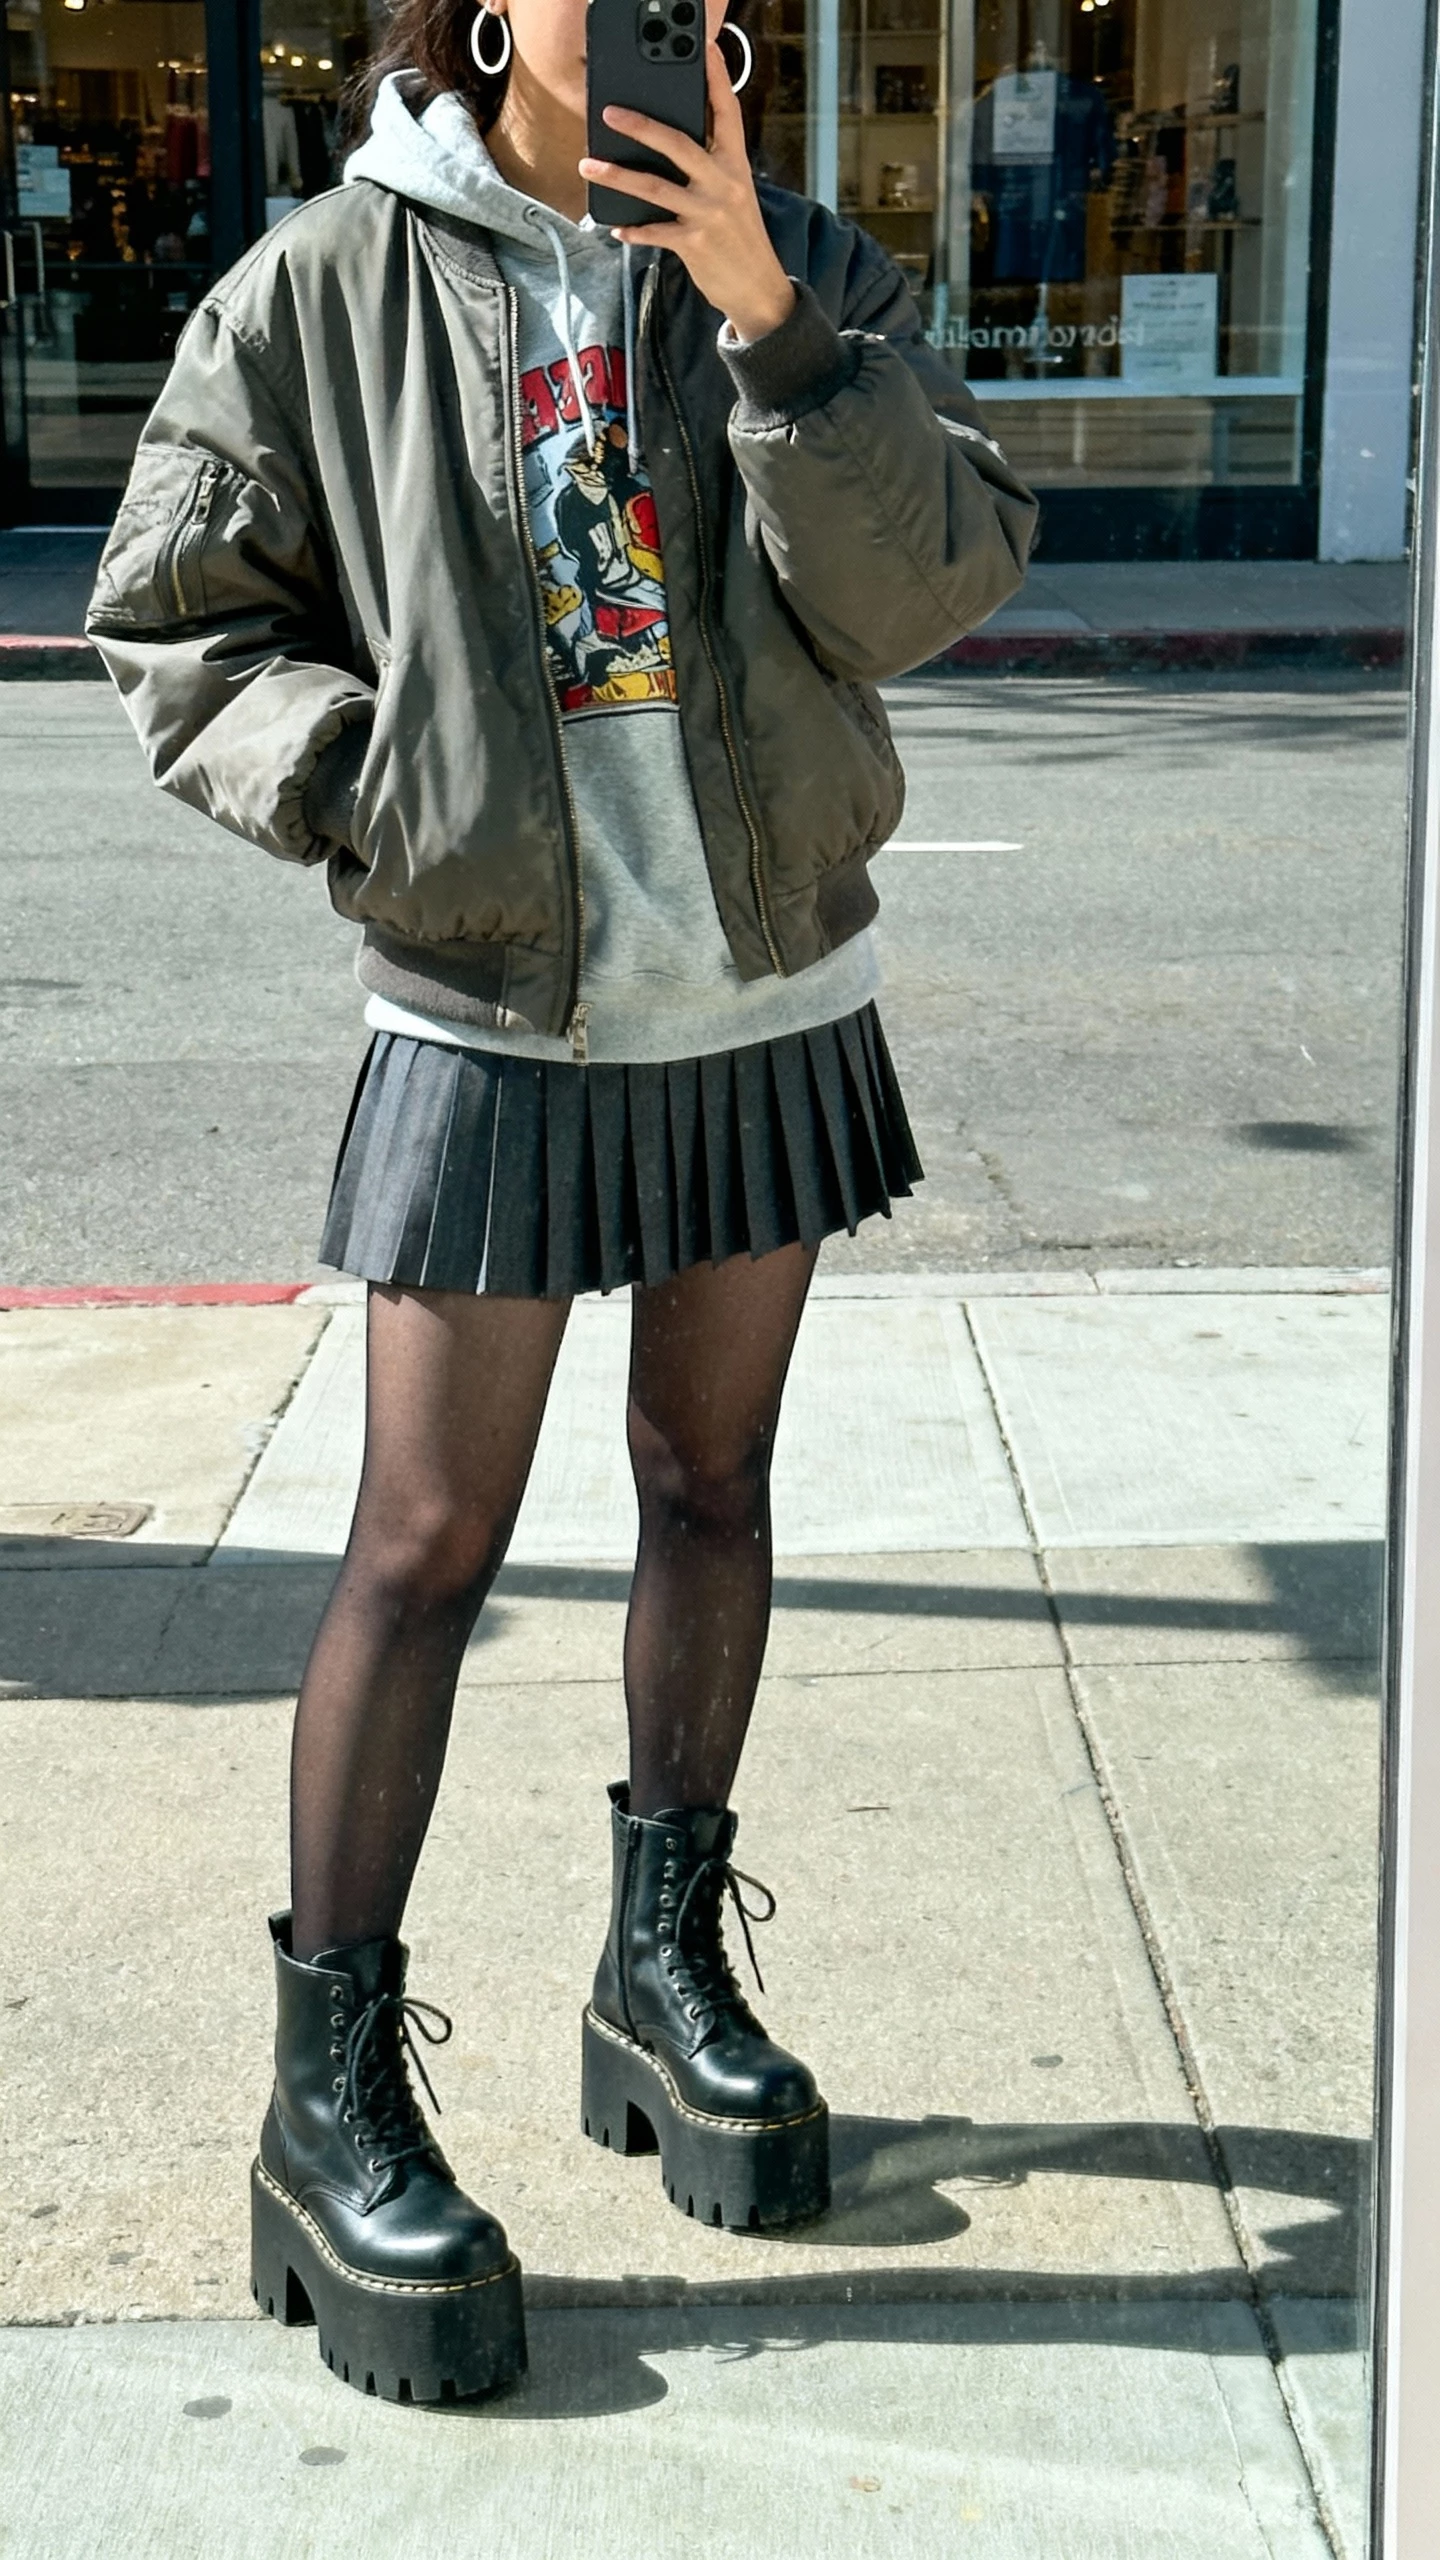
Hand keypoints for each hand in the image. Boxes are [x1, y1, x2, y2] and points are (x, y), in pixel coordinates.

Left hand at [579, 38, 796, 345]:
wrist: (758, 288)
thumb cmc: (740, 237)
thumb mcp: (735, 193)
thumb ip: (709, 166)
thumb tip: (667, 145)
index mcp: (735, 164)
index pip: (727, 112)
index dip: (716, 79)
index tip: (704, 49)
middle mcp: (724, 182)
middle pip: (677, 143)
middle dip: (641, 126)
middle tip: (610, 112)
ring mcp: (709, 213)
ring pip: (654, 187)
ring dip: (617, 176)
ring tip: (589, 166)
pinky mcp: (695, 243)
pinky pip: (654, 231)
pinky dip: (633, 230)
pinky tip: (617, 227)